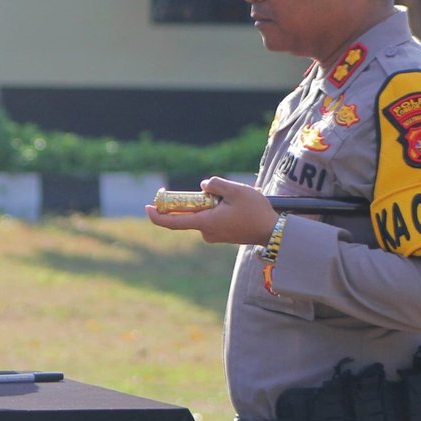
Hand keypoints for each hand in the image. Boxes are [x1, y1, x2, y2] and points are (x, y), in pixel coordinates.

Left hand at [146, 176, 280, 245]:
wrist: (273, 232)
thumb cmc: (256, 212)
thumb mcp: (236, 191)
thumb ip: (216, 185)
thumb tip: (203, 186)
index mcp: (205, 223)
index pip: (173, 222)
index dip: (156, 216)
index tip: (147, 207)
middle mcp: (206, 232)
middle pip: (190, 213)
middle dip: (197, 199)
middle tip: (214, 191)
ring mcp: (214, 235)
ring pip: (203, 213)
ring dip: (213, 203)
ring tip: (236, 199)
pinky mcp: (221, 234)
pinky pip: (212, 218)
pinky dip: (218, 209)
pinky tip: (237, 206)